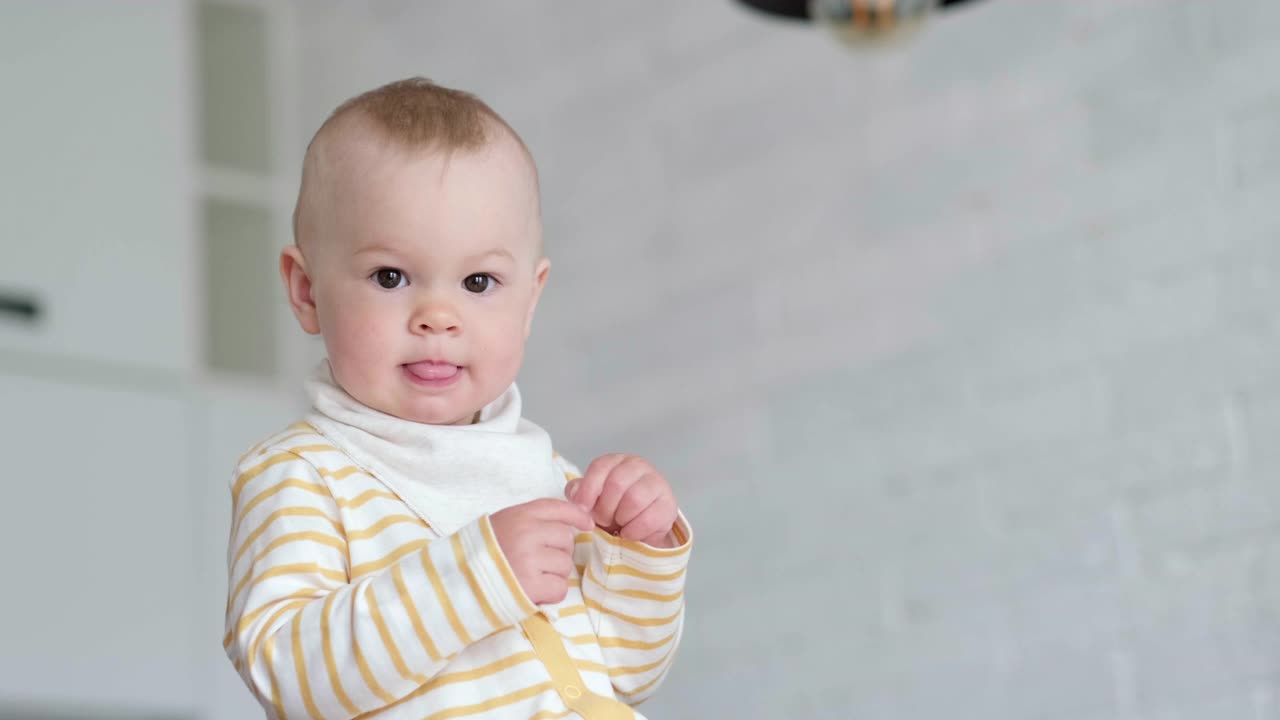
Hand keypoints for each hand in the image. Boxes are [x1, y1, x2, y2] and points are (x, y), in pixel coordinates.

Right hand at [490, 499, 593, 604]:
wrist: (456, 582)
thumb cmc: (480, 553)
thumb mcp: (503, 524)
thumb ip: (532, 521)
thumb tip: (572, 522)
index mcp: (519, 515)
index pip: (558, 508)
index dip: (577, 515)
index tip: (587, 524)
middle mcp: (527, 533)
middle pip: (566, 539)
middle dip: (558, 552)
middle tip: (537, 562)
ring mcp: (530, 559)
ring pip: (565, 565)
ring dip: (553, 574)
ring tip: (530, 576)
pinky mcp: (531, 586)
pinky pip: (560, 588)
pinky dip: (550, 593)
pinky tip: (533, 591)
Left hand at [564, 454, 678, 547]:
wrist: (638, 526)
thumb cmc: (612, 508)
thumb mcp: (591, 499)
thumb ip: (579, 493)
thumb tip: (576, 496)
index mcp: (615, 461)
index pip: (600, 467)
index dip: (588, 490)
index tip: (583, 508)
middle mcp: (638, 466)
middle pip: (616, 484)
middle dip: (604, 509)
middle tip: (603, 520)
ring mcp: (657, 483)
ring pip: (634, 499)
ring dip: (620, 519)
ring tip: (618, 525)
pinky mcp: (668, 504)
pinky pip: (648, 519)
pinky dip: (633, 532)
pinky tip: (630, 533)